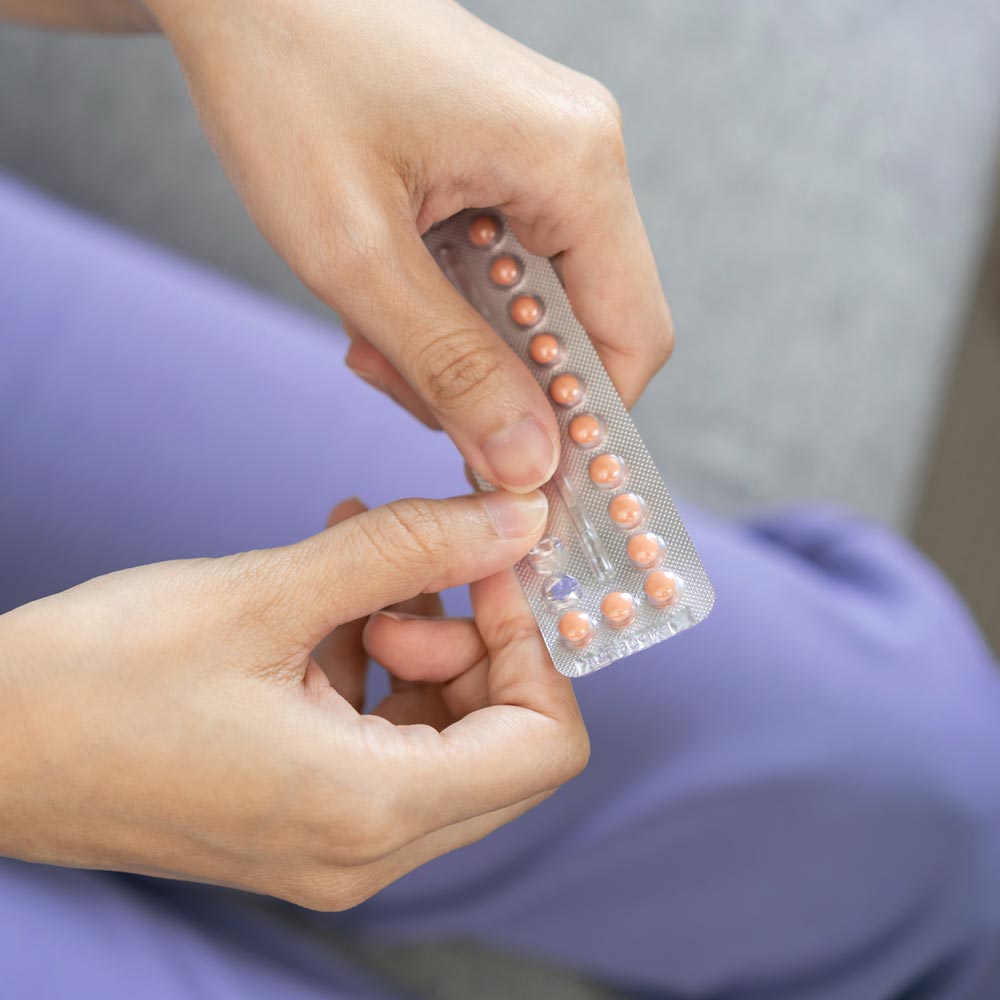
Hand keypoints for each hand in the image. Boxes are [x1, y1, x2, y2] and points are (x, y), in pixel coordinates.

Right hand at [0, 489, 587, 908]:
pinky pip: (383, 736)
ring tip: (351, 575)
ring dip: (418, 642)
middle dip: (473, 641)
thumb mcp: (268, 593)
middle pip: (502, 741)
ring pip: (444, 733)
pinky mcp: (300, 815)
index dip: (533, 644)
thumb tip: (516, 518)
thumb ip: (410, 551)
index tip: (489, 566)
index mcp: (368, 810)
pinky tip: (327, 596)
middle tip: (402, 578)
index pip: (544, 742)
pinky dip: (374, 661)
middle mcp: (364, 849)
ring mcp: (332, 841)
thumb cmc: (95, 678)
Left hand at [144, 0, 673, 491]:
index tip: (523, 481)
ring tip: (371, 335)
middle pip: (582, 330)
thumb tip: (528, 465)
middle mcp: (580, 158)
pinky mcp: (504, 163)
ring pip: (533, 309)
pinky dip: (444, 308)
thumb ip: (451, 366)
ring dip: (457, 349)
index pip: (632, 338)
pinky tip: (381, 300)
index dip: (588, 425)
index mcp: (574, 165)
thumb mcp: (358, 251)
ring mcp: (544, 158)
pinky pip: (501, 270)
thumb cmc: (284, 79)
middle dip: (498, 385)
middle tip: (404, 386)